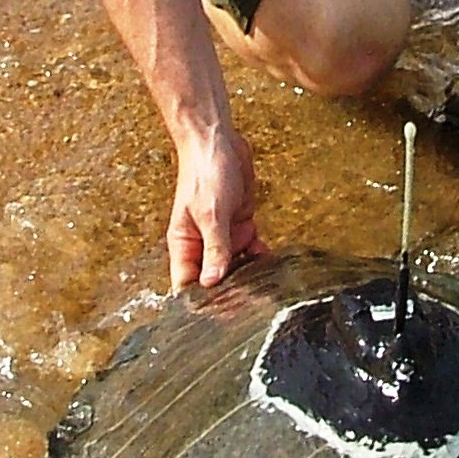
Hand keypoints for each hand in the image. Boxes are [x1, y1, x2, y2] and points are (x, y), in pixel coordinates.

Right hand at [166, 125, 267, 292]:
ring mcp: (223, 236)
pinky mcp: (241, 225)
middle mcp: (202, 244)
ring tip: (266, 291)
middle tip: (252, 306)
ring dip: (250, 277)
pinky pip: (252, 249)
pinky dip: (262, 257)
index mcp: (185, 244)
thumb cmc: (204, 173)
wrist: (219, 142)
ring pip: (236, 266)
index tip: (221, 315)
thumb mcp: (211, 214)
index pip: (187, 284)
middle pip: (215, 279)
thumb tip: (212, 282)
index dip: (202, 302)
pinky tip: (273, 265)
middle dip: (231, 293)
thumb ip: (215, 248)